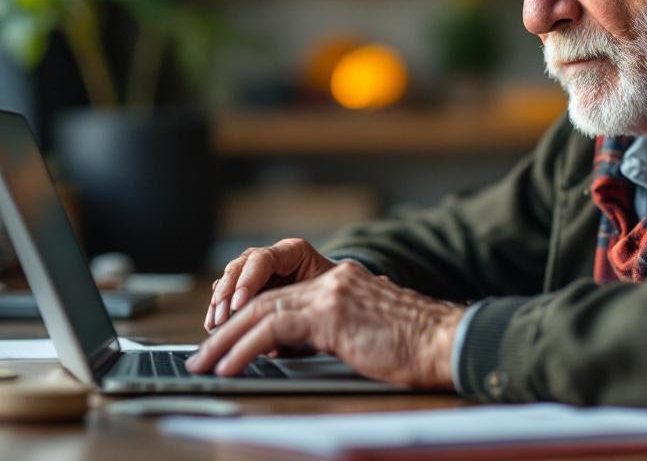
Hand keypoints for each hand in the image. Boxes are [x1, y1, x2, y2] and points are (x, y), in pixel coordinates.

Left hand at [186, 262, 464, 387]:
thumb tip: (303, 348)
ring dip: (225, 341)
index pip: (280, 296)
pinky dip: (244, 349)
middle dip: (225, 330)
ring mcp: (330, 293)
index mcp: (340, 281)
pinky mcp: (330, 314)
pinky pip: (272, 329)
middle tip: (199, 355)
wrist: (447, 342)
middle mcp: (331, 280)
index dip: (246, 319)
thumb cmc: (418, 348)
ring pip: (260, 312)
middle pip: (263, 300)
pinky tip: (230, 366)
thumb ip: (337, 330)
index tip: (223, 342)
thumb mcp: (370, 332)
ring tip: (204, 365)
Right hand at [204, 238, 336, 330]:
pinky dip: (222, 310)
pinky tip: (214, 326)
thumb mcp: (328, 303)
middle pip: (240, 267)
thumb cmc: (339, 300)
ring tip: (214, 325)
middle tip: (221, 319)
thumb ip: (302, 317)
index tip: (239, 304)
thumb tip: (272, 346)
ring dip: (220, 303)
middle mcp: (274, 258)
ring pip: (231, 280)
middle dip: (227, 293)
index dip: (247, 281)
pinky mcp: (254, 289)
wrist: (344, 302)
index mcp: (294, 252)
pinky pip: (231, 295)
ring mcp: (261, 272)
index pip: (263, 260)